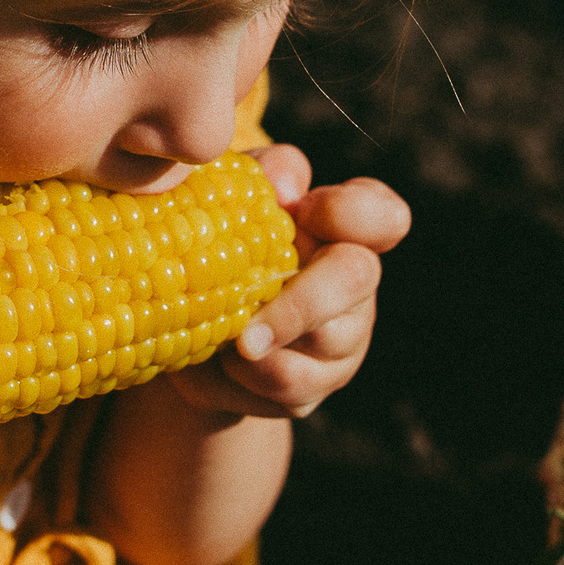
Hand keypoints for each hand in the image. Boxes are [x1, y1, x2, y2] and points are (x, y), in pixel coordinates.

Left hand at [167, 144, 410, 419]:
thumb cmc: (217, 237)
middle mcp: (355, 287)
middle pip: (354, 281)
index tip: (303, 211)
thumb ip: (263, 173)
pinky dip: (233, 380)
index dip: (354, 213)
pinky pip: (279, 391)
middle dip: (299, 305)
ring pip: (316, 352)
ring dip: (252, 351)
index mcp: (342, 231)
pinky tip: (211, 364)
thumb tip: (284, 187)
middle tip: (245, 333)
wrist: (180, 320)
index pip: (383, 217)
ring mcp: (340, 343)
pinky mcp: (311, 390)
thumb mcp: (230, 192)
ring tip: (213, 337)